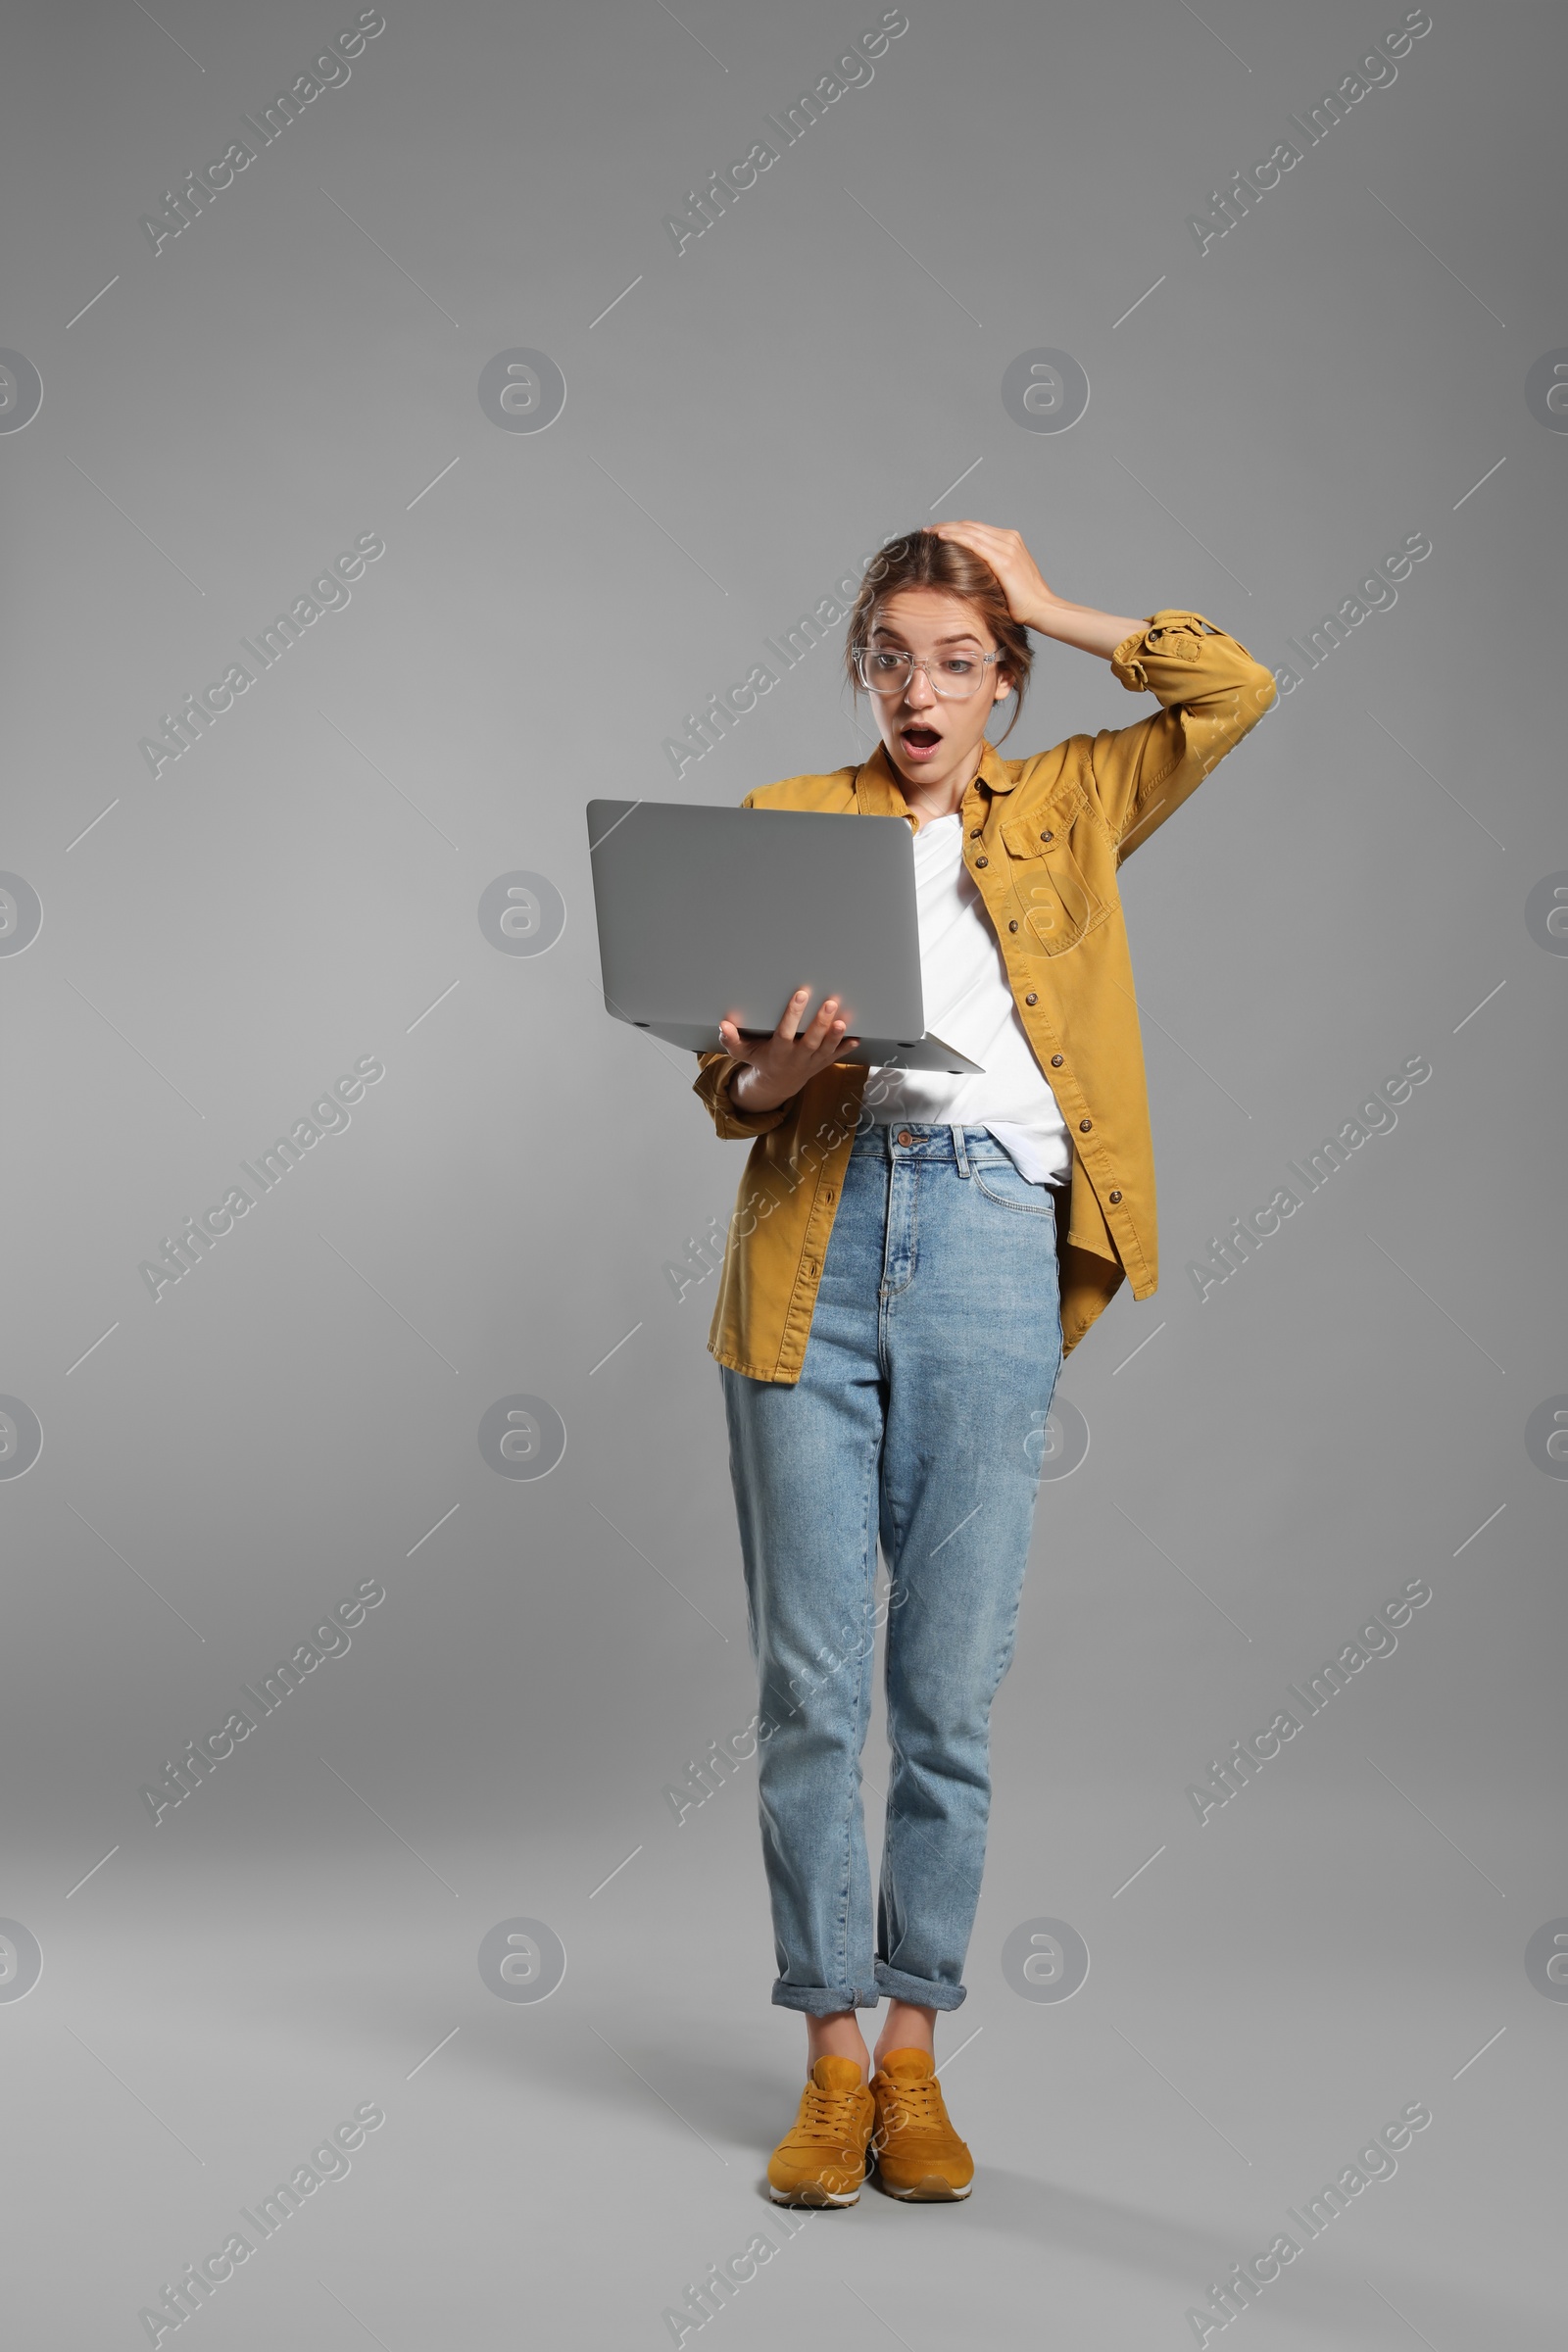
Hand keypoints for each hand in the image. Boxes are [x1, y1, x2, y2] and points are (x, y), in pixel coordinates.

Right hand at [719, 988, 859, 1113]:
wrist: (777, 1084)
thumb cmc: (760, 1060)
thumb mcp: (743, 1053)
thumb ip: (732, 1040)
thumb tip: (723, 1025)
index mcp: (778, 1052)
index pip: (785, 1032)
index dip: (793, 1014)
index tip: (800, 994)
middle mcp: (797, 1058)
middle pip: (811, 1040)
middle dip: (820, 1022)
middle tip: (830, 1002)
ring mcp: (812, 1062)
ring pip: (826, 1048)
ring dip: (836, 1035)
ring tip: (843, 1019)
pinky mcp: (823, 1063)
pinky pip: (837, 1056)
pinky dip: (846, 1048)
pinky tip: (857, 1037)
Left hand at [929, 520, 1055, 625]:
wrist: (1042, 609)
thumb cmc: (1024, 602)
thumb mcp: (1006, 579)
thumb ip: (992, 569)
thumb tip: (971, 572)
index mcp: (1011, 541)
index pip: (978, 528)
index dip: (957, 528)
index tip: (939, 532)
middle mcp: (1010, 539)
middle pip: (972, 526)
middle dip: (948, 526)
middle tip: (928, 530)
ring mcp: (1008, 547)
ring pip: (970, 530)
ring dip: (947, 529)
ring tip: (929, 532)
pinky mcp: (1003, 559)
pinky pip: (973, 542)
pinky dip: (955, 537)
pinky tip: (941, 537)